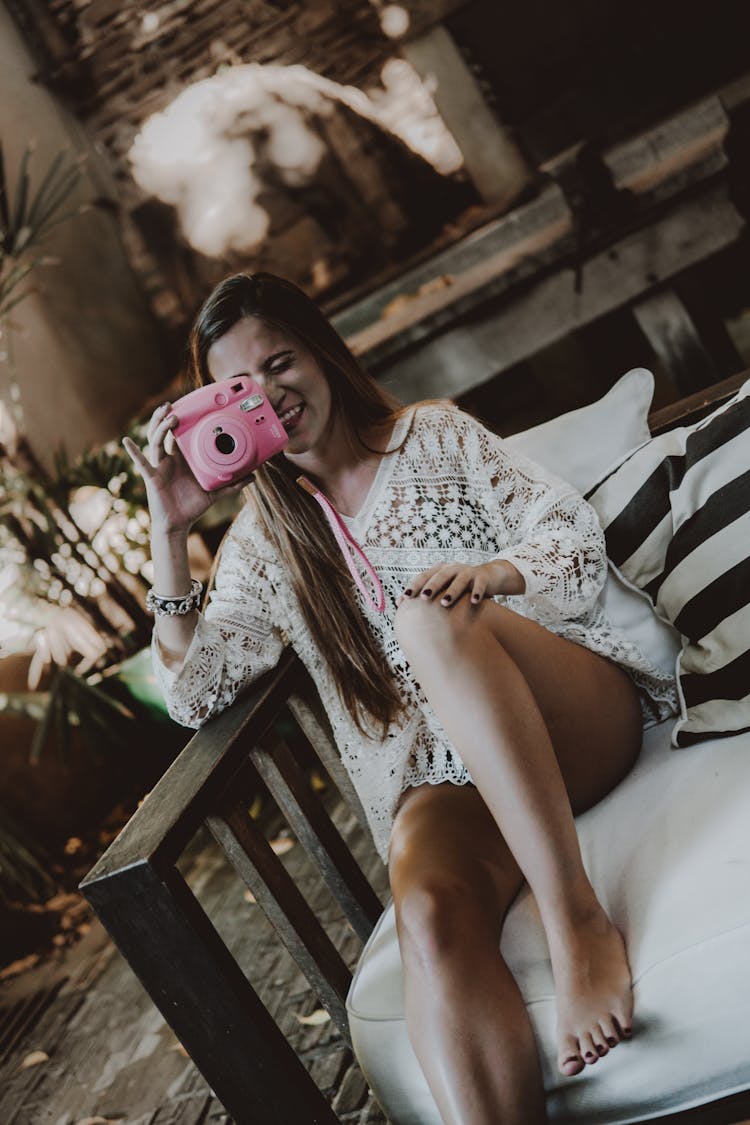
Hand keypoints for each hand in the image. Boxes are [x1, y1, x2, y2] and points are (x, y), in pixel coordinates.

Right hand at [123, 402, 252, 534]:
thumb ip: (233, 484)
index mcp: (182, 460)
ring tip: (167, 414)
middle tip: (172, 405)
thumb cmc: (192, 507)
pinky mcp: (152, 477)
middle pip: (163, 433)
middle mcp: (169, 460)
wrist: (178, 524)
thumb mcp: (215, 492)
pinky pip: (140, 462)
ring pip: (155, 441)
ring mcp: (159, 466)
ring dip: (159, 426)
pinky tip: (127, 441)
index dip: (181, 421)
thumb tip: (254, 477)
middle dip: (165, 417)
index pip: (179, 435)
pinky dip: (133, 452)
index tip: (186, 407)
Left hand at [399, 560, 524, 606]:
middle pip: (440, 576)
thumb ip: (425, 594)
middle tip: (424, 598)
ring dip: (452, 591)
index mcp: (440, 570)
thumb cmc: (459, 587)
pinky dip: (477, 592)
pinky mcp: (482, 577)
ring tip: (445, 603)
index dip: (414, 586)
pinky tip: (474, 601)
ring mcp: (468, 572)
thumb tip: (398, 604)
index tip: (404, 599)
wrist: (488, 577)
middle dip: (431, 586)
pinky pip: (480, 585)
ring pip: (459, 580)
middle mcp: (452, 568)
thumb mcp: (443, 588)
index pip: (424, 576)